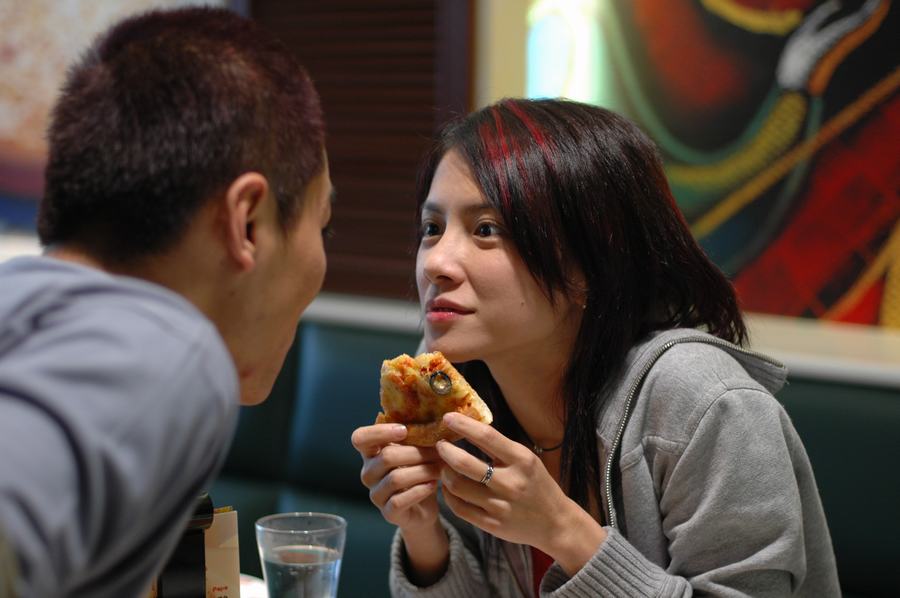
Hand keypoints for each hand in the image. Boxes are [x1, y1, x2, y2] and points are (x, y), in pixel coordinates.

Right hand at [351, 423, 449, 584]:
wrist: (423, 508)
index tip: (404, 431)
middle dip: (416, 453)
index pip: (359, 438)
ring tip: (439, 467)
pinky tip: (433, 484)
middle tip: (439, 451)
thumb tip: (431, 419)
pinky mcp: (387, 512)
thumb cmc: (418, 471)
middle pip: (386, 457)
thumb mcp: (415, 451)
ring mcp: (376, 494)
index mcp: (371, 453)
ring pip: (395, 478)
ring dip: (422, 470)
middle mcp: (368, 473)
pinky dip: (419, 490)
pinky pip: (400, 500)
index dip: (379, 432)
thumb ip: (414, 436)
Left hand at [437, 412, 605, 574]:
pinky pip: (459, 508)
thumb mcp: (527, 460)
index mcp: (522, 460)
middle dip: (446, 451)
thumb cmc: (537, 485)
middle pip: (465, 464)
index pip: (487, 436)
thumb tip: (468, 427)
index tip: (447, 417)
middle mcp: (511, 482)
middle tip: (440, 445)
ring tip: (444, 466)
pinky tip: (449, 487)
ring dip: (445, 473)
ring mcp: (500, 506)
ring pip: (457, 487)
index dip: (463, 425)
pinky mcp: (492, 524)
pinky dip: (449, 495)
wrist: (555, 522)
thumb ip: (501, 448)